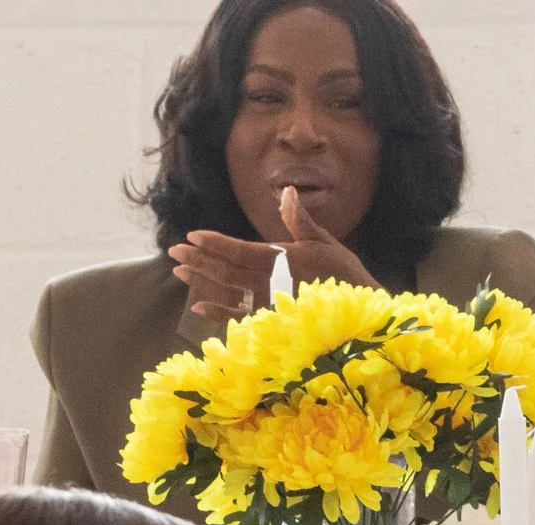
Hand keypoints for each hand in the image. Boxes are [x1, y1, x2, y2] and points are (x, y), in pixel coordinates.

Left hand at [170, 185, 378, 321]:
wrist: (360, 316)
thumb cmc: (345, 276)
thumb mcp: (324, 243)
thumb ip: (300, 219)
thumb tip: (287, 191)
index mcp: (281, 259)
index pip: (238, 249)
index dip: (213, 243)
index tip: (192, 236)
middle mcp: (270, 283)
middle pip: (226, 271)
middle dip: (199, 260)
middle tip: (174, 252)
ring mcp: (268, 305)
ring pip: (227, 292)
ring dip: (202, 283)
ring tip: (179, 273)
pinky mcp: (272, 324)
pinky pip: (239, 319)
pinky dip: (217, 313)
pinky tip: (198, 306)